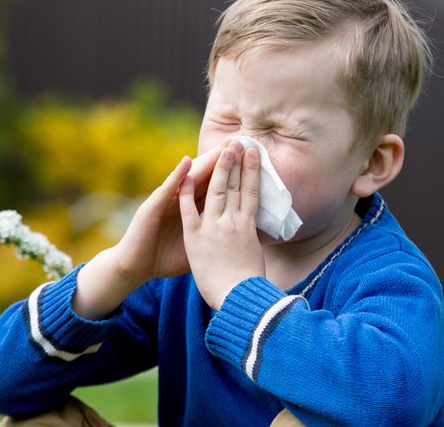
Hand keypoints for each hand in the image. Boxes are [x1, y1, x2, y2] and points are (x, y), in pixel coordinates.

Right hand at [72, 143, 226, 319]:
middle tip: (241, 143)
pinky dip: (177, 176)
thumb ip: (211, 239)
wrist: (135, 267)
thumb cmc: (164, 260)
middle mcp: (180, 202)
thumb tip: (237, 241)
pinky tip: (186, 163)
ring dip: (204, 162)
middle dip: (223, 161)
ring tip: (220, 147)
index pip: (216, 189)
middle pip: (206, 178)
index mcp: (193, 212)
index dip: (232, 175)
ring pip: (189, 179)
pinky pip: (167, 190)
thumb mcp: (195, 248)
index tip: (251, 163)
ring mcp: (165, 203)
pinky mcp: (151, 208)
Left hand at [179, 143, 264, 309]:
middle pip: (235, 186)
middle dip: (237, 162)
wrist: (239, 300)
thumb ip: (252, 241)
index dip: (253, 172)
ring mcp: (214, 228)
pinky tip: (185, 177)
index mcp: (248, 228)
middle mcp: (233, 223)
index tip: (255, 154)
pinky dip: (186, 193)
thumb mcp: (255, 257)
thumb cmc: (251, 285)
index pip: (251, 192)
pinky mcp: (195, 238)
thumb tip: (258, 232)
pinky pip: (189, 211)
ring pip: (216, 191)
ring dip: (219, 168)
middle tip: (240, 142)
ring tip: (224, 149)